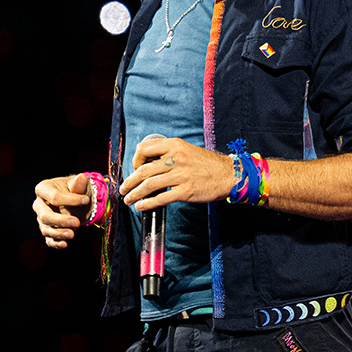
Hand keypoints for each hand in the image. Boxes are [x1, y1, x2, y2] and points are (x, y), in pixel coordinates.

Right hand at [32, 173, 91, 248]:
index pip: (53, 196)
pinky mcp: (47, 230)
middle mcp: (39, 204)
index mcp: (43, 189)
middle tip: (77, 223)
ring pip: (46, 229)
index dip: (70, 200)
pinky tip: (64, 244)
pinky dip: (56, 243)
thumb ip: (79, 183)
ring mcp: (41, 219)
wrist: (79, 201)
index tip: (86, 200)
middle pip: (45, 215)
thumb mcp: (80, 184)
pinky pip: (49, 239)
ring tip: (72, 234)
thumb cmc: (78, 190)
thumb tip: (80, 178)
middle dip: (60, 220)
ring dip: (59, 233)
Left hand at [118, 138, 233, 211]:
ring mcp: (181, 175)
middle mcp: (176, 158)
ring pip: (149, 185)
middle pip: (144, 170)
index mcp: (175, 145)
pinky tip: (141, 206)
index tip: (134, 168)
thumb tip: (148, 163)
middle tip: (123, 188)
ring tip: (128, 199)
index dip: (135, 160)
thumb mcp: (186, 149)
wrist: (228, 174)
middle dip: (129, 181)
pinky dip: (148, 203)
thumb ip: (168, 153)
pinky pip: (161, 198)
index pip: (145, 149)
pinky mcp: (186, 191)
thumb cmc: (207, 163)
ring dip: (134, 193)